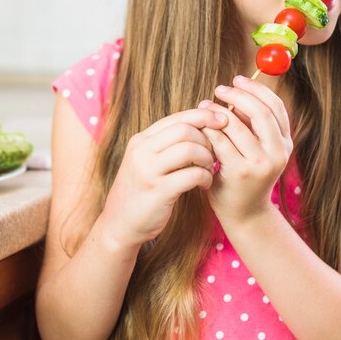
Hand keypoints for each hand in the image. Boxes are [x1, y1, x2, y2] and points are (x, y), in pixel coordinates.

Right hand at [101, 108, 227, 249]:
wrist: (119, 223)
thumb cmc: (140, 190)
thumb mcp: (145, 161)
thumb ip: (164, 144)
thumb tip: (198, 125)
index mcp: (141, 140)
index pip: (177, 118)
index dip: (203, 117)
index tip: (221, 121)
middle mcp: (142, 151)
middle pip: (184, 130)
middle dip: (207, 139)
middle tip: (213, 154)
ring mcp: (148, 171)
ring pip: (189, 150)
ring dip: (207, 158)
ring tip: (208, 169)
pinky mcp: (158, 191)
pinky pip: (192, 175)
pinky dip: (205, 177)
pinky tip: (204, 184)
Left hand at [199, 76, 292, 225]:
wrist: (244, 213)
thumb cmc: (245, 175)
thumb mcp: (257, 149)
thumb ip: (251, 125)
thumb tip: (236, 91)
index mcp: (285, 143)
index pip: (276, 106)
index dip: (256, 88)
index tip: (237, 78)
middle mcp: (278, 153)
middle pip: (260, 112)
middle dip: (238, 95)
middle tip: (220, 88)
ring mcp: (260, 164)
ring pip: (238, 126)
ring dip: (218, 111)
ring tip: (205, 105)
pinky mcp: (240, 172)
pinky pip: (221, 142)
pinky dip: (209, 129)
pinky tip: (200, 125)